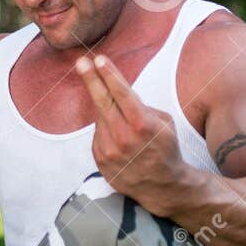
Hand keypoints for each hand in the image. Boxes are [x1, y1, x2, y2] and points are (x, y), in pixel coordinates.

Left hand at [75, 53, 189, 211]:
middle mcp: (123, 137)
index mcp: (142, 124)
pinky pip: (99, 135)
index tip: (99, 60)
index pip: (121, 93)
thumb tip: (120, 92)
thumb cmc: (164, 149)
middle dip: (91, 79)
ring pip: (101, 118)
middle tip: (81, 62)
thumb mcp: (164, 123)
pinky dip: (107, 131)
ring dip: (108, 113)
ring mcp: (109, 149)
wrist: (161, 185)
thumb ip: (142, 106)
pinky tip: (120, 141)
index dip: (109, 74)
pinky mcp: (100, 159)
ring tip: (125, 126)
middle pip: (102, 101)